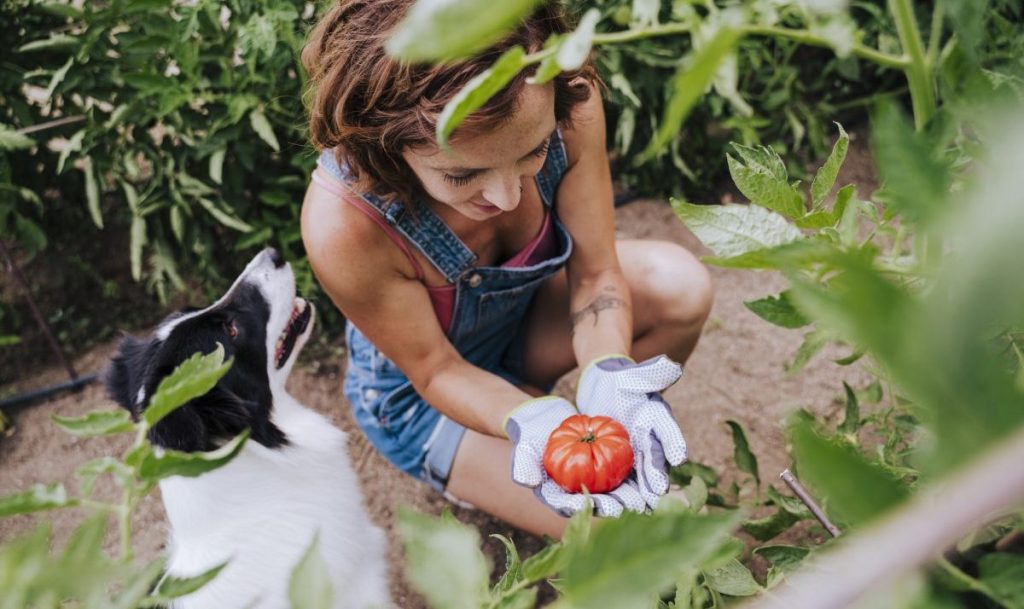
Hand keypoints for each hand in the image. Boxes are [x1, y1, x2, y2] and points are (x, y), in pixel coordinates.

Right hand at [504, 396, 645, 516]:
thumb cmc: (530, 437)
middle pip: (598, 504)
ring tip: (647, 500)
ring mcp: (591, 485)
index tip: (606, 507)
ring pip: (612, 494)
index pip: (573, 507)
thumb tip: (529, 483)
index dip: (590, 508)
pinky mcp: (603, 471)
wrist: (542, 421)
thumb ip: (523, 465)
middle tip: (633, 506)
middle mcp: (575, 496)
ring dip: (630, 498)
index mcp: (556, 497)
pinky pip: (619, 476)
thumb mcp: (523, 448)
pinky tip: (650, 480)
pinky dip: (634, 478)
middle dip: (616, 507)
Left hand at [576, 355, 686, 508]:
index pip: (665, 445)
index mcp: (659, 430)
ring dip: (623, 502)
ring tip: (612, 511)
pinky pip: (607, 490)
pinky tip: (584, 507)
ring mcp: (632, 466)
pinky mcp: (612, 473)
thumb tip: (673, 367)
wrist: (602, 389)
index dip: (666, 459)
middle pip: (650, 477)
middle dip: (648, 493)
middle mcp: (650, 453)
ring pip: (630, 489)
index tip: (667, 475)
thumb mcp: (635, 375)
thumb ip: (653, 373)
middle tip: (644, 504)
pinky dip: (598, 499)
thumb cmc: (621, 381)